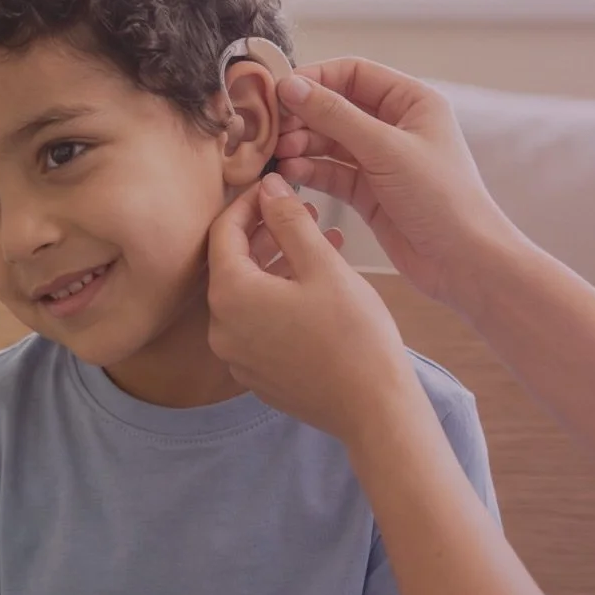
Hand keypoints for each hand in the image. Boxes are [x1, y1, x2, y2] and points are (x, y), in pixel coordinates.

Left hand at [207, 174, 428, 445]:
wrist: (373, 408)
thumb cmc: (353, 335)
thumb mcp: (323, 265)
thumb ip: (290, 220)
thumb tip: (268, 186)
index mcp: (230, 294)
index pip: (223, 233)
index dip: (247, 203)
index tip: (272, 186)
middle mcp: (221, 327)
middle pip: (232, 264)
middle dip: (265, 233)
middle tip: (299, 212)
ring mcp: (235, 355)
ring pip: (247, 294)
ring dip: (276, 263)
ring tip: (319, 241)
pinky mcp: (255, 373)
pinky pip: (257, 323)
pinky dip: (278, 297)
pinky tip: (315, 284)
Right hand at [273, 57, 522, 310]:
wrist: (462, 261)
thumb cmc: (442, 198)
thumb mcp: (385, 149)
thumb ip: (335, 116)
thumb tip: (291, 86)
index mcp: (412, 102)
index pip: (354, 73)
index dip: (315, 78)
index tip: (280, 92)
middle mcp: (395, 126)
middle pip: (336, 107)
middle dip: (303, 116)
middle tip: (275, 130)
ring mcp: (379, 160)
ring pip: (328, 141)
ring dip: (302, 145)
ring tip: (281, 156)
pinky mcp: (366, 191)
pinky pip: (329, 172)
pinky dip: (308, 171)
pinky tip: (290, 174)